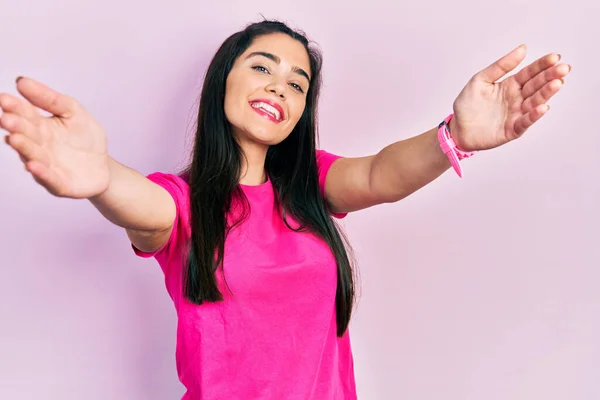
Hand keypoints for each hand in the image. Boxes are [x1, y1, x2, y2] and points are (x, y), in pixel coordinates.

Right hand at [1, 77, 109, 197]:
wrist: (104, 166)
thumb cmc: (86, 137)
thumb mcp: (73, 112)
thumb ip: (50, 99)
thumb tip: (21, 81)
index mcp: (40, 127)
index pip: (25, 115)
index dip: (15, 107)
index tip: (4, 99)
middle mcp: (39, 146)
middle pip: (26, 135)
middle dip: (16, 127)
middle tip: (6, 119)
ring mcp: (47, 166)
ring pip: (33, 156)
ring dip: (23, 148)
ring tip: (14, 139)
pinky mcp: (59, 184)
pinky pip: (49, 179)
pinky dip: (41, 173)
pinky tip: (32, 165)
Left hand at [449, 44, 570, 151]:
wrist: (457, 128)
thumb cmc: (467, 104)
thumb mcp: (480, 79)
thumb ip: (501, 66)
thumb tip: (522, 48)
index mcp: (510, 85)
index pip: (530, 73)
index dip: (542, 65)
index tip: (555, 57)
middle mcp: (517, 99)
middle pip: (536, 86)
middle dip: (550, 77)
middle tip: (563, 68)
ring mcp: (516, 114)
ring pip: (534, 102)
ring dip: (546, 93)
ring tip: (557, 83)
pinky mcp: (512, 129)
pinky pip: (525, 122)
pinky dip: (533, 115)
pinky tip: (542, 107)